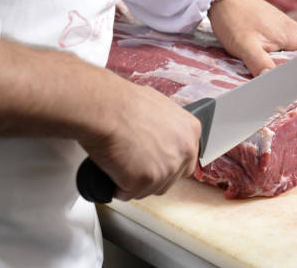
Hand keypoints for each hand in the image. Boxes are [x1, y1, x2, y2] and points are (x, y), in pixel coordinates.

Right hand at [79, 82, 200, 200]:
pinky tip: (112, 169)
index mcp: (191, 131)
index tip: (155, 161)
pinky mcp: (144, 181)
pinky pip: (129, 193)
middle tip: (135, 165)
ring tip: (120, 163)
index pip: (187, 160)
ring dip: (135, 183)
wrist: (105, 108)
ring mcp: (166, 169)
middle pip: (172, 178)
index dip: (167, 162)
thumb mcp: (159, 108)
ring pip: (151, 189)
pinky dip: (117, 186)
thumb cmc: (124, 103)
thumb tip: (160, 136)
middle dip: (154, 176)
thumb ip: (168, 127)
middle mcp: (184, 151)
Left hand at [208, 0, 296, 75]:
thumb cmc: (235, 17)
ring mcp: (286, 32)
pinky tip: (280, 73)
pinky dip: (288, 62)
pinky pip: (289, 51)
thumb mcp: (246, 46)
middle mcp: (295, 33)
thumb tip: (274, 87)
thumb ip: (261, 66)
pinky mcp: (276, 33)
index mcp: (294, 35)